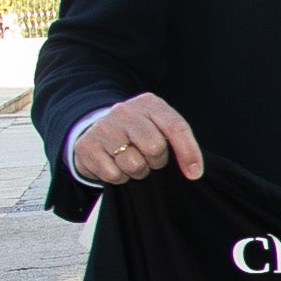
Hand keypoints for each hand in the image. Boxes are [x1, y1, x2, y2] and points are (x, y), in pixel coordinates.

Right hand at [72, 94, 202, 185]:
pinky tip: (114, 164)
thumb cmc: (138, 133)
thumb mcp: (160, 127)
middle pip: (155, 147)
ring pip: (134, 164)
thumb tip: (193, 171)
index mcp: (149, 104)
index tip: (194, 173)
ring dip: (137, 171)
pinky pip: (113, 174)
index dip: (189, 152)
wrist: (96, 132)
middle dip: (157, 161)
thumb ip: (178, 140)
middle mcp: (125, 111)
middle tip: (149, 158)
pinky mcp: (86, 146)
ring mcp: (103, 127)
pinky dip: (118, 177)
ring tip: (129, 160)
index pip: (176, 127)